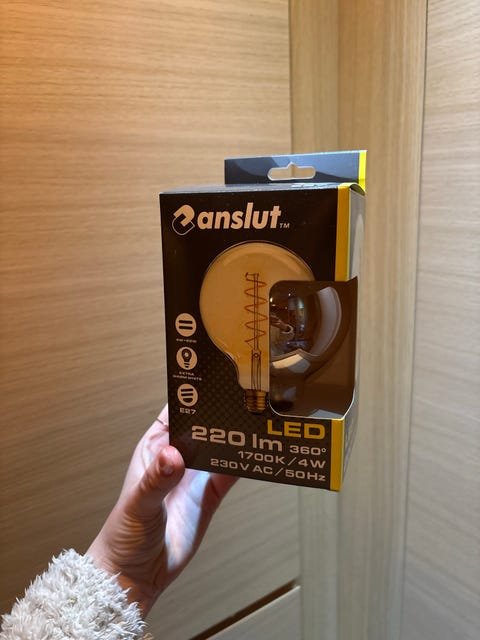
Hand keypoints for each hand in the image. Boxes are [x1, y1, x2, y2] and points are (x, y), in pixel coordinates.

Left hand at [87, 405, 236, 615]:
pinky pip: (230, 474)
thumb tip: (173, 455)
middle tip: (244, 399)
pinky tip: (255, 454)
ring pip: (220, 448)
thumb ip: (156, 479)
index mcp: (155, 447)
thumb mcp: (138, 504)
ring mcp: (195, 476)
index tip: (213, 381)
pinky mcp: (209, 495)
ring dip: (235, 437)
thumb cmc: (125, 534)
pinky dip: (243, 464)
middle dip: (221, 414)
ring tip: (255, 422)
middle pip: (204, 426)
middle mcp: (177, 456)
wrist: (137, 574)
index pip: (176, 411)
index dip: (193, 396)